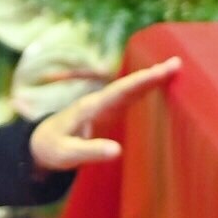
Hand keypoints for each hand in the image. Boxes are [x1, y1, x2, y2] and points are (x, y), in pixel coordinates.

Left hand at [28, 57, 180, 171]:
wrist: (41, 142)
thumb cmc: (53, 149)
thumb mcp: (67, 154)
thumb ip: (90, 152)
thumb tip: (117, 151)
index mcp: (90, 108)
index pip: (119, 92)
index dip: (140, 82)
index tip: (159, 73)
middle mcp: (99, 101)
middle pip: (129, 85)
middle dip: (152, 74)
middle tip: (177, 63)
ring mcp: (104, 105)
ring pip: (131, 88)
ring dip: (152, 78)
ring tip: (175, 67)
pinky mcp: (108, 111)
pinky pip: (129, 96)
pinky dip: (145, 88)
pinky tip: (159, 83)